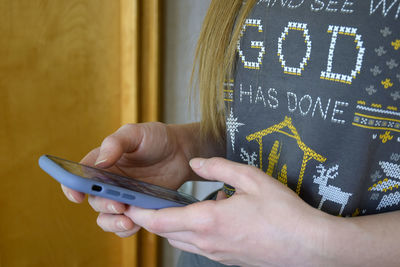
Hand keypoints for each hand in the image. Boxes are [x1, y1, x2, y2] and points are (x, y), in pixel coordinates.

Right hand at [62, 122, 197, 236]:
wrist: (182, 151)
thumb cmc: (156, 138)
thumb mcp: (135, 133)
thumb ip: (115, 144)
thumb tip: (99, 164)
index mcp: (102, 162)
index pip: (78, 175)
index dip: (72, 187)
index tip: (77, 196)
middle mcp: (109, 182)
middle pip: (94, 200)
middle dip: (104, 205)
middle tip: (119, 204)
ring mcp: (123, 197)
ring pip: (107, 217)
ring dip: (113, 222)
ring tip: (128, 221)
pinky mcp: (138, 208)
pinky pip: (126, 225)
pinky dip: (128, 229)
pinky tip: (137, 224)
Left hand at [124, 158, 329, 265]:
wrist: (308, 247)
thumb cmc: (283, 213)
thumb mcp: (251, 179)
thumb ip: (218, 168)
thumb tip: (194, 164)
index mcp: (207, 221)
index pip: (159, 220)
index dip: (139, 212)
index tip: (126, 204)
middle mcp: (206, 242)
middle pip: (165, 233)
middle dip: (150, 218)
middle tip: (144, 202)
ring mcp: (216, 254)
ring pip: (180, 241)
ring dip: (170, 226)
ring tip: (173, 207)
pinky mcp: (227, 259)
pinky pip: (198, 246)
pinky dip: (190, 232)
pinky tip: (207, 216)